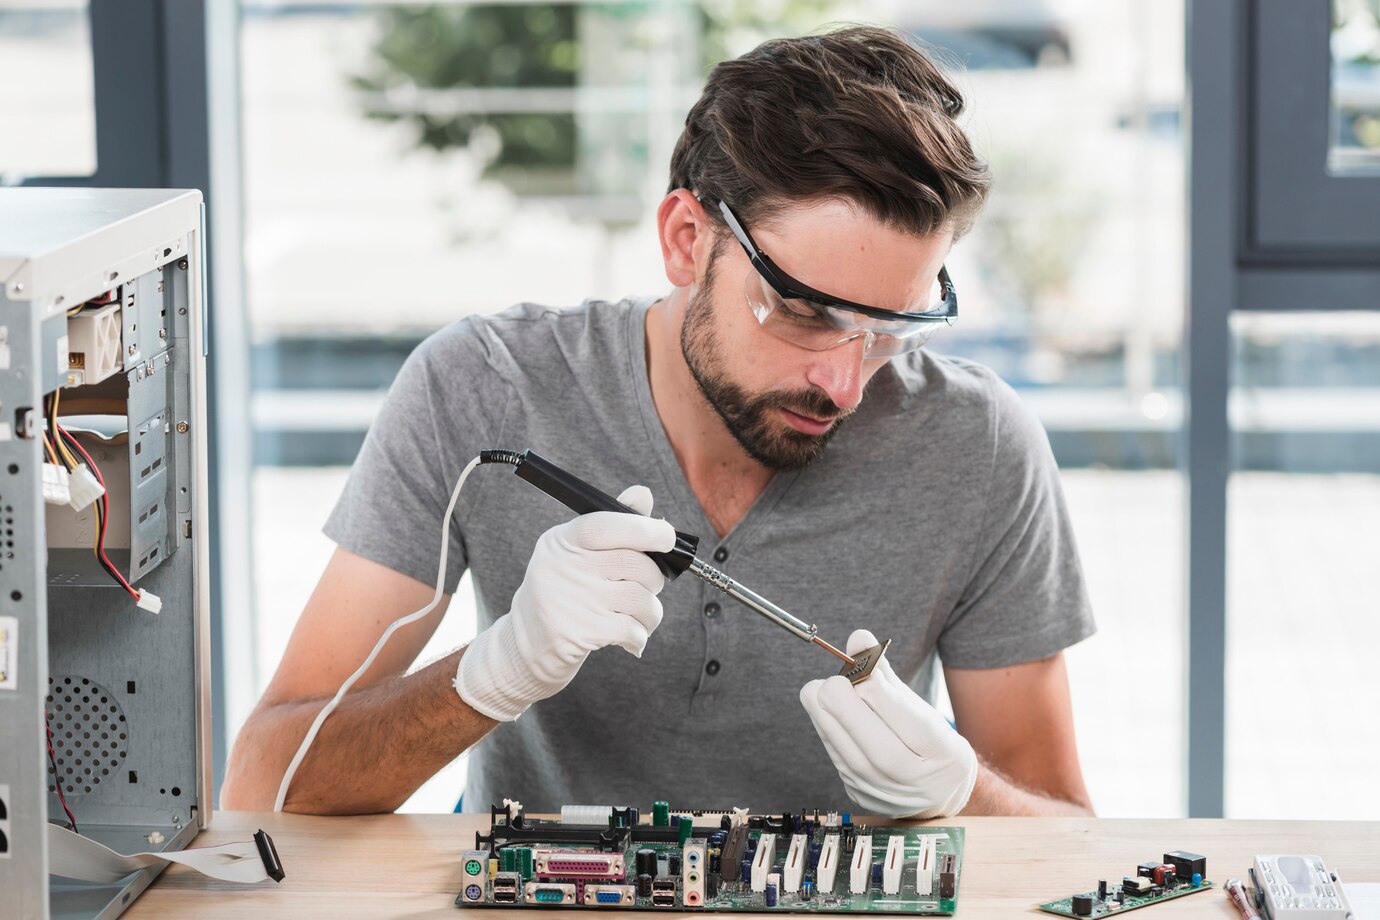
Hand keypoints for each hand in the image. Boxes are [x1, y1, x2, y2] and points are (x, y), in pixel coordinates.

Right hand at [455, 485, 675, 720]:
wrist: (527, 644)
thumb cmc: (563, 591)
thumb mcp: (576, 552)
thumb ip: (613, 524)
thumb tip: (643, 494)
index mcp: (562, 541)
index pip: (604, 524)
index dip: (643, 528)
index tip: (667, 535)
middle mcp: (562, 568)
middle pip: (634, 563)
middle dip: (654, 578)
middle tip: (646, 587)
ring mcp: (569, 601)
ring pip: (640, 598)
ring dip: (651, 611)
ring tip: (640, 616)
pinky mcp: (578, 634)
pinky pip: (632, 629)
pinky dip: (640, 635)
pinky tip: (631, 638)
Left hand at [800, 628, 977, 817]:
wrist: (938, 795)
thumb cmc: (929, 742)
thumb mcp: (920, 706)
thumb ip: (885, 674)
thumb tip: (858, 637)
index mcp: (940, 749)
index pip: (903, 716)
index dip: (873, 685)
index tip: (855, 661)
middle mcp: (913, 778)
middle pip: (868, 738)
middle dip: (840, 700)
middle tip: (831, 680)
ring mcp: (883, 792)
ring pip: (842, 748)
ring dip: (827, 713)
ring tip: (829, 693)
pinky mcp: (859, 796)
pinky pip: (835, 756)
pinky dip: (830, 731)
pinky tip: (835, 718)